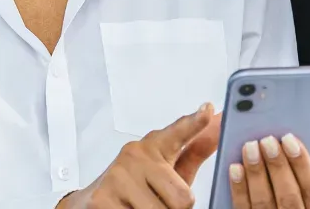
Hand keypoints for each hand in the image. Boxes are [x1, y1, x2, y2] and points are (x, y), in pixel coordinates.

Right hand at [63, 104, 221, 208]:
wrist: (90, 203)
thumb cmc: (136, 187)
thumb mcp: (167, 170)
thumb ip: (195, 149)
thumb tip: (219, 122)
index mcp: (153, 147)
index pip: (177, 133)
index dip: (194, 123)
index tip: (207, 110)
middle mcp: (134, 156)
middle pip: (183, 199)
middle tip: (156, 202)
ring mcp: (117, 177)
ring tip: (138, 208)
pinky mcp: (103, 199)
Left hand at [227, 135, 309, 208]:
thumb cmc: (305, 208)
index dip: (303, 164)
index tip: (290, 139)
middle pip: (288, 196)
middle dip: (278, 166)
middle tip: (268, 140)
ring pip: (264, 202)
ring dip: (256, 173)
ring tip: (251, 147)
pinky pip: (243, 208)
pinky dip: (239, 188)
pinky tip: (236, 168)